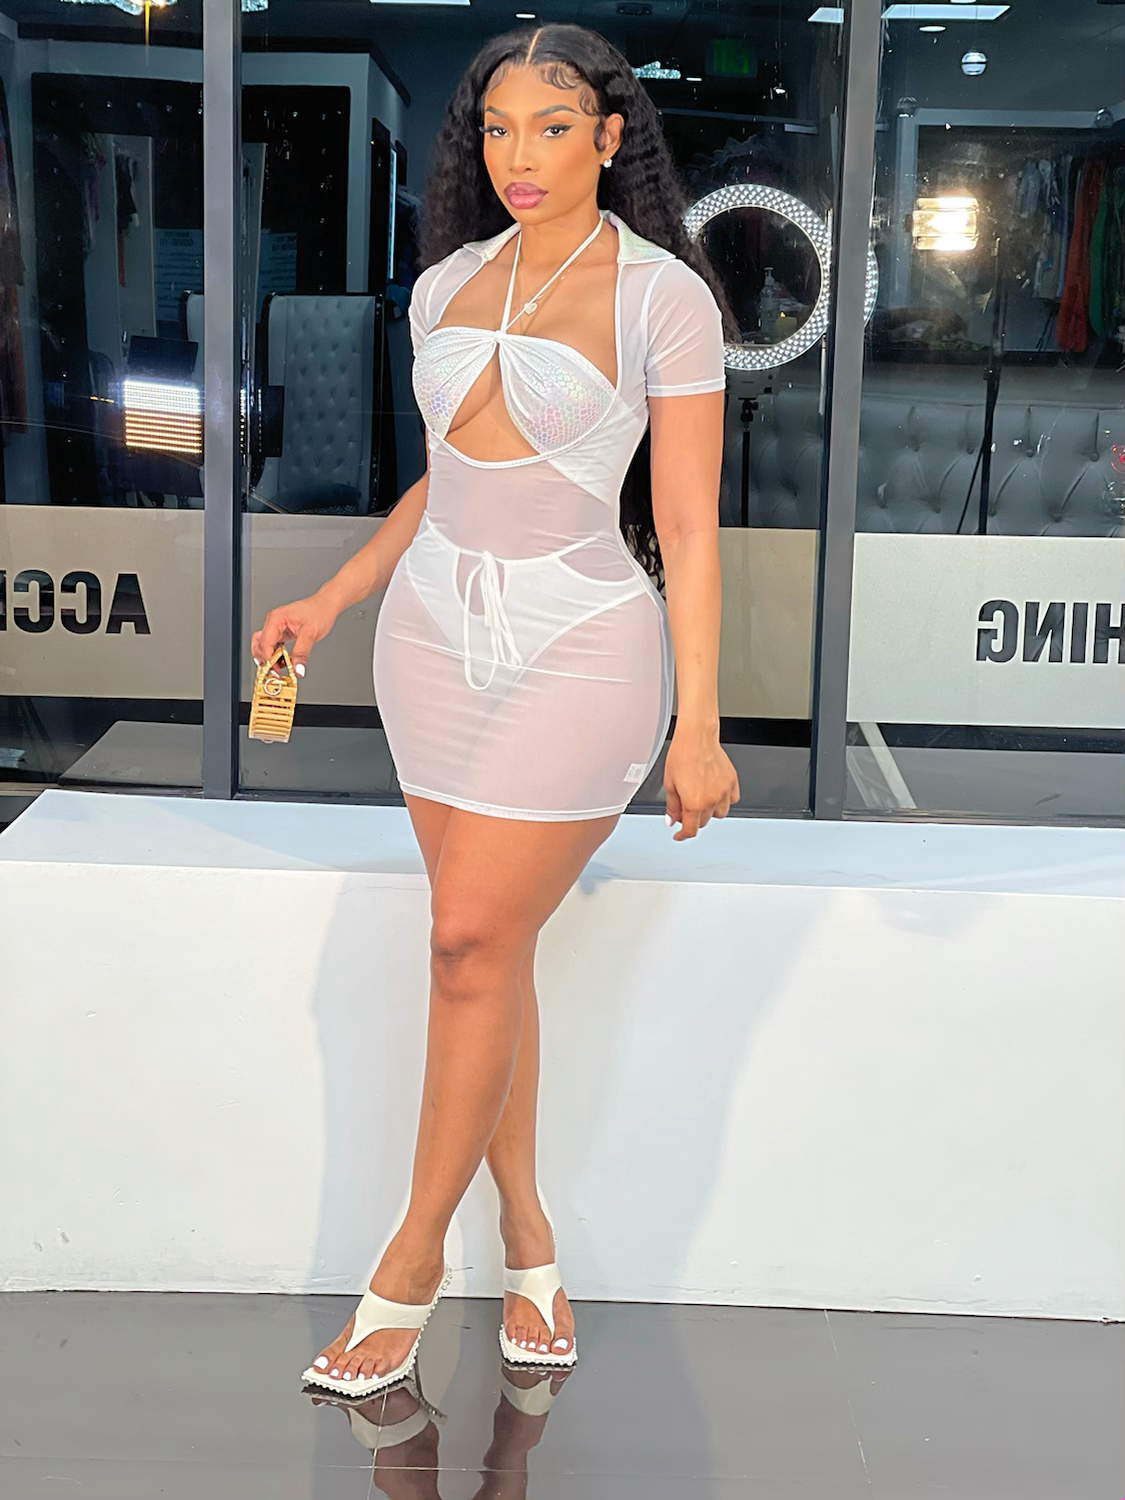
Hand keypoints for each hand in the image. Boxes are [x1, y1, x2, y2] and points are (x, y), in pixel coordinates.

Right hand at [251, 595, 338, 676]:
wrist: (326, 606)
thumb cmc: (319, 612)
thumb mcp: (311, 633)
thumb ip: (302, 652)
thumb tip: (297, 669)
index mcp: (276, 619)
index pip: (265, 642)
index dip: (268, 658)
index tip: (275, 670)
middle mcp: (273, 622)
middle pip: (260, 645)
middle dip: (265, 660)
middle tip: (275, 672)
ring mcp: (277, 628)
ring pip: (264, 646)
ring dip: (269, 659)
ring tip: (278, 669)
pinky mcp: (282, 633)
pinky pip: (273, 646)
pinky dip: (276, 656)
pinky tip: (283, 663)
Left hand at [663, 725, 739, 840]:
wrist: (697, 736)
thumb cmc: (681, 754)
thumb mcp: (669, 783)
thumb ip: (672, 806)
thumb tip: (671, 820)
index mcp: (694, 802)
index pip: (690, 830)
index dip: (682, 835)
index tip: (679, 835)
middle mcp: (711, 799)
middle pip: (703, 822)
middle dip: (693, 819)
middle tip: (685, 808)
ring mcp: (724, 791)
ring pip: (719, 814)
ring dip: (709, 811)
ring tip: (701, 799)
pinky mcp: (732, 782)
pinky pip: (731, 800)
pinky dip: (724, 800)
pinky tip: (715, 793)